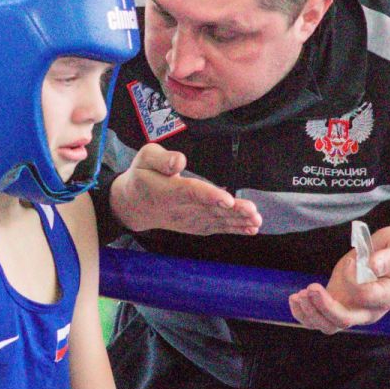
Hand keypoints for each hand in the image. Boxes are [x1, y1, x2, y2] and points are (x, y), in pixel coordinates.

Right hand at [110, 142, 261, 235]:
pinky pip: (215, 228)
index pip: (189, 192)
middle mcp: (179, 209)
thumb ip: (161, 158)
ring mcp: (188, 220)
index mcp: (166, 190)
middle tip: (252, 212)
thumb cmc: (142, 176)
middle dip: (232, 212)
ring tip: (256, 220)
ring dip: (237, 222)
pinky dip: (233, 229)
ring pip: (215, 220)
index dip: (208, 196)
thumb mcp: (144, 159)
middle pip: (208, 209)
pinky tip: (250, 228)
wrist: (133, 206)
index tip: (227, 199)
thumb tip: (179, 161)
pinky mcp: (194, 225)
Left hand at [289, 226, 389, 334]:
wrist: (384, 258)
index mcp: (386, 295)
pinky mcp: (335, 305)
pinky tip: (295, 298)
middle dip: (324, 307)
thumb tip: (373, 266)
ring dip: (310, 313)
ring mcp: (350, 310)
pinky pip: (316, 320)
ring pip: (328, 325)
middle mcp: (367, 310)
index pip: (366, 296)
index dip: (353, 280)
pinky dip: (302, 314)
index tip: (350, 262)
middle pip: (344, 320)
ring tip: (300, 295)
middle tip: (312, 288)